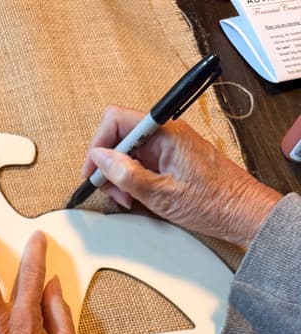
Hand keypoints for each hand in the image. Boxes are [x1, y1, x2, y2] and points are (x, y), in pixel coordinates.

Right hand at [82, 106, 281, 247]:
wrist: (242, 212)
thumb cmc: (213, 203)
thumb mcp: (162, 194)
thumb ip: (127, 174)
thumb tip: (100, 159)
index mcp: (165, 133)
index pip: (116, 120)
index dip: (98, 145)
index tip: (92, 171)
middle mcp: (167, 133)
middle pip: (119, 137)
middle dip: (108, 165)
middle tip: (113, 192)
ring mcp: (169, 145)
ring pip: (129, 151)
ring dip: (119, 175)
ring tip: (127, 198)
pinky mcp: (172, 157)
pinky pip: (142, 161)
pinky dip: (133, 178)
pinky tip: (138, 196)